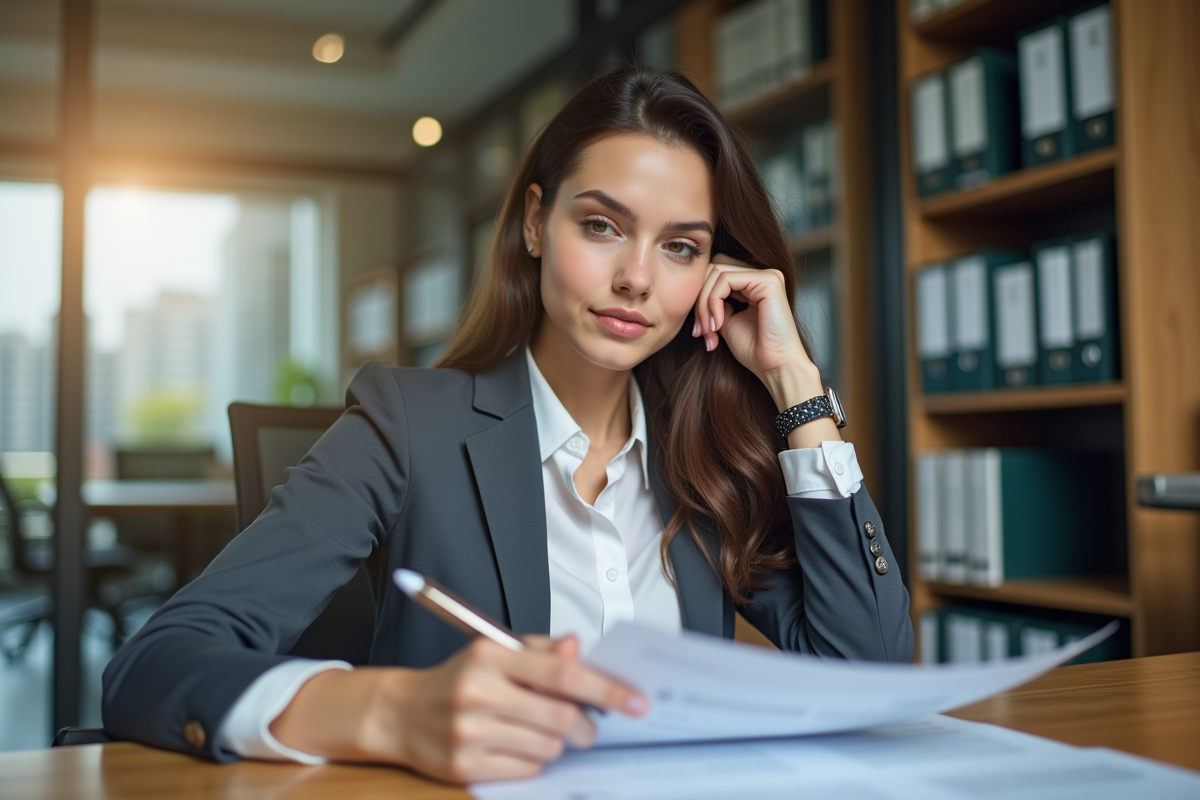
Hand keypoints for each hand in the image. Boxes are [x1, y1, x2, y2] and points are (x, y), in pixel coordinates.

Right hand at [270, 635, 646, 783]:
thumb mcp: (497, 651)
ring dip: (558, 744)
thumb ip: (542, 650)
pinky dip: (534, 761)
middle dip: (585, 726)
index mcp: (490, 656)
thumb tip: (579, 646)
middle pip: (559, 717)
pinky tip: (519, 747)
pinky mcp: (464, 767)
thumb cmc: (460, 678)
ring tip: (542, 732)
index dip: (605, 688)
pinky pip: (526, 770)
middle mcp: (477, 692)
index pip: (561, 672)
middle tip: (590, 727)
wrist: (400, 713)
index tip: (636, 701)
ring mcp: (469, 733)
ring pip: (547, 747)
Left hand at [691, 255, 822, 410]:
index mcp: (754, 283)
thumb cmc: (754, 350)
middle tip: (699, 331)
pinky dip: (713, 302)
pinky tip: (718, 325)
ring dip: (704, 304)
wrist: (776, 367)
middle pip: (714, 268)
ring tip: (708, 331)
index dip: (700, 298)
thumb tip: (695, 290)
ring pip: (717, 272)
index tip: (698, 330)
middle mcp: (763, 275)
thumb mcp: (726, 322)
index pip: (716, 274)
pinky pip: (725, 280)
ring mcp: (767, 275)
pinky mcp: (768, 280)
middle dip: (699, 300)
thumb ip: (714, 303)